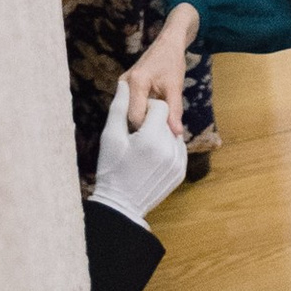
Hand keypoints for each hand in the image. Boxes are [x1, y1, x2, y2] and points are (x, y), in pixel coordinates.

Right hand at [92, 72, 188, 222]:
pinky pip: (177, 149)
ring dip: (161, 134)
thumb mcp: (110, 136)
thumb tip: (122, 84)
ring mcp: (177, 162)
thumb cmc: (111, 167)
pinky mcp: (180, 172)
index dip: (146, 109)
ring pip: (172, 133)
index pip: (158, 107)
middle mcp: (168, 149)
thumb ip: (118, 107)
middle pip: (165, 120)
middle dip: (153, 122)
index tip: (134, 123)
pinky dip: (167, 148)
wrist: (120, 205)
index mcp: (150, 138)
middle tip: (137, 137)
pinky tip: (151, 158)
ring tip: (143, 149)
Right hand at [121, 6, 197, 135]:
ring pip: (129, 113)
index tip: (162, 132)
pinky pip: (130, 106)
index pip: (136, 117)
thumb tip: (177, 134)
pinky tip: (152, 114)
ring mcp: (122, 86)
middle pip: (130, 116)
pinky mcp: (125, 88)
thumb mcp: (176, 86)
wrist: (168, 42)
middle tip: (161, 129)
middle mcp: (124, 84)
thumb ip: (175, 110)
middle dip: (145, 125)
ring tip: (158, 121)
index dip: (148, 127)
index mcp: (135, 82)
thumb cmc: (173, 61)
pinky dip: (142, 111)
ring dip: (144, 118)